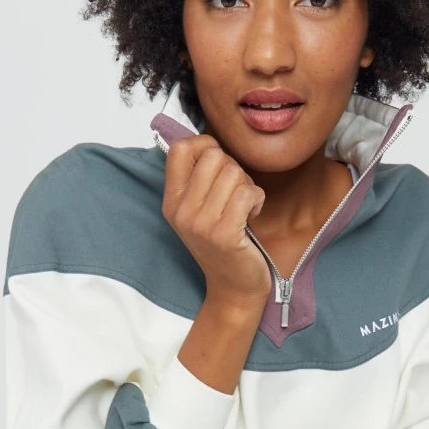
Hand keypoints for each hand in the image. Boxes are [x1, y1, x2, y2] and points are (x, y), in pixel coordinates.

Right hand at [159, 133, 271, 308]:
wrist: (234, 287)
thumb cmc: (223, 244)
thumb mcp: (198, 210)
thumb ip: (197, 178)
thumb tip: (207, 141)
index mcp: (171, 201)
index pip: (180, 148)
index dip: (205, 145)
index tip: (218, 164)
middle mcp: (181, 211)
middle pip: (213, 156)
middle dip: (233, 167)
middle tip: (234, 192)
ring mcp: (200, 224)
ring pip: (234, 172)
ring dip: (247, 185)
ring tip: (243, 206)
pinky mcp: (224, 234)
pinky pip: (247, 193)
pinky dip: (257, 200)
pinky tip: (252, 215)